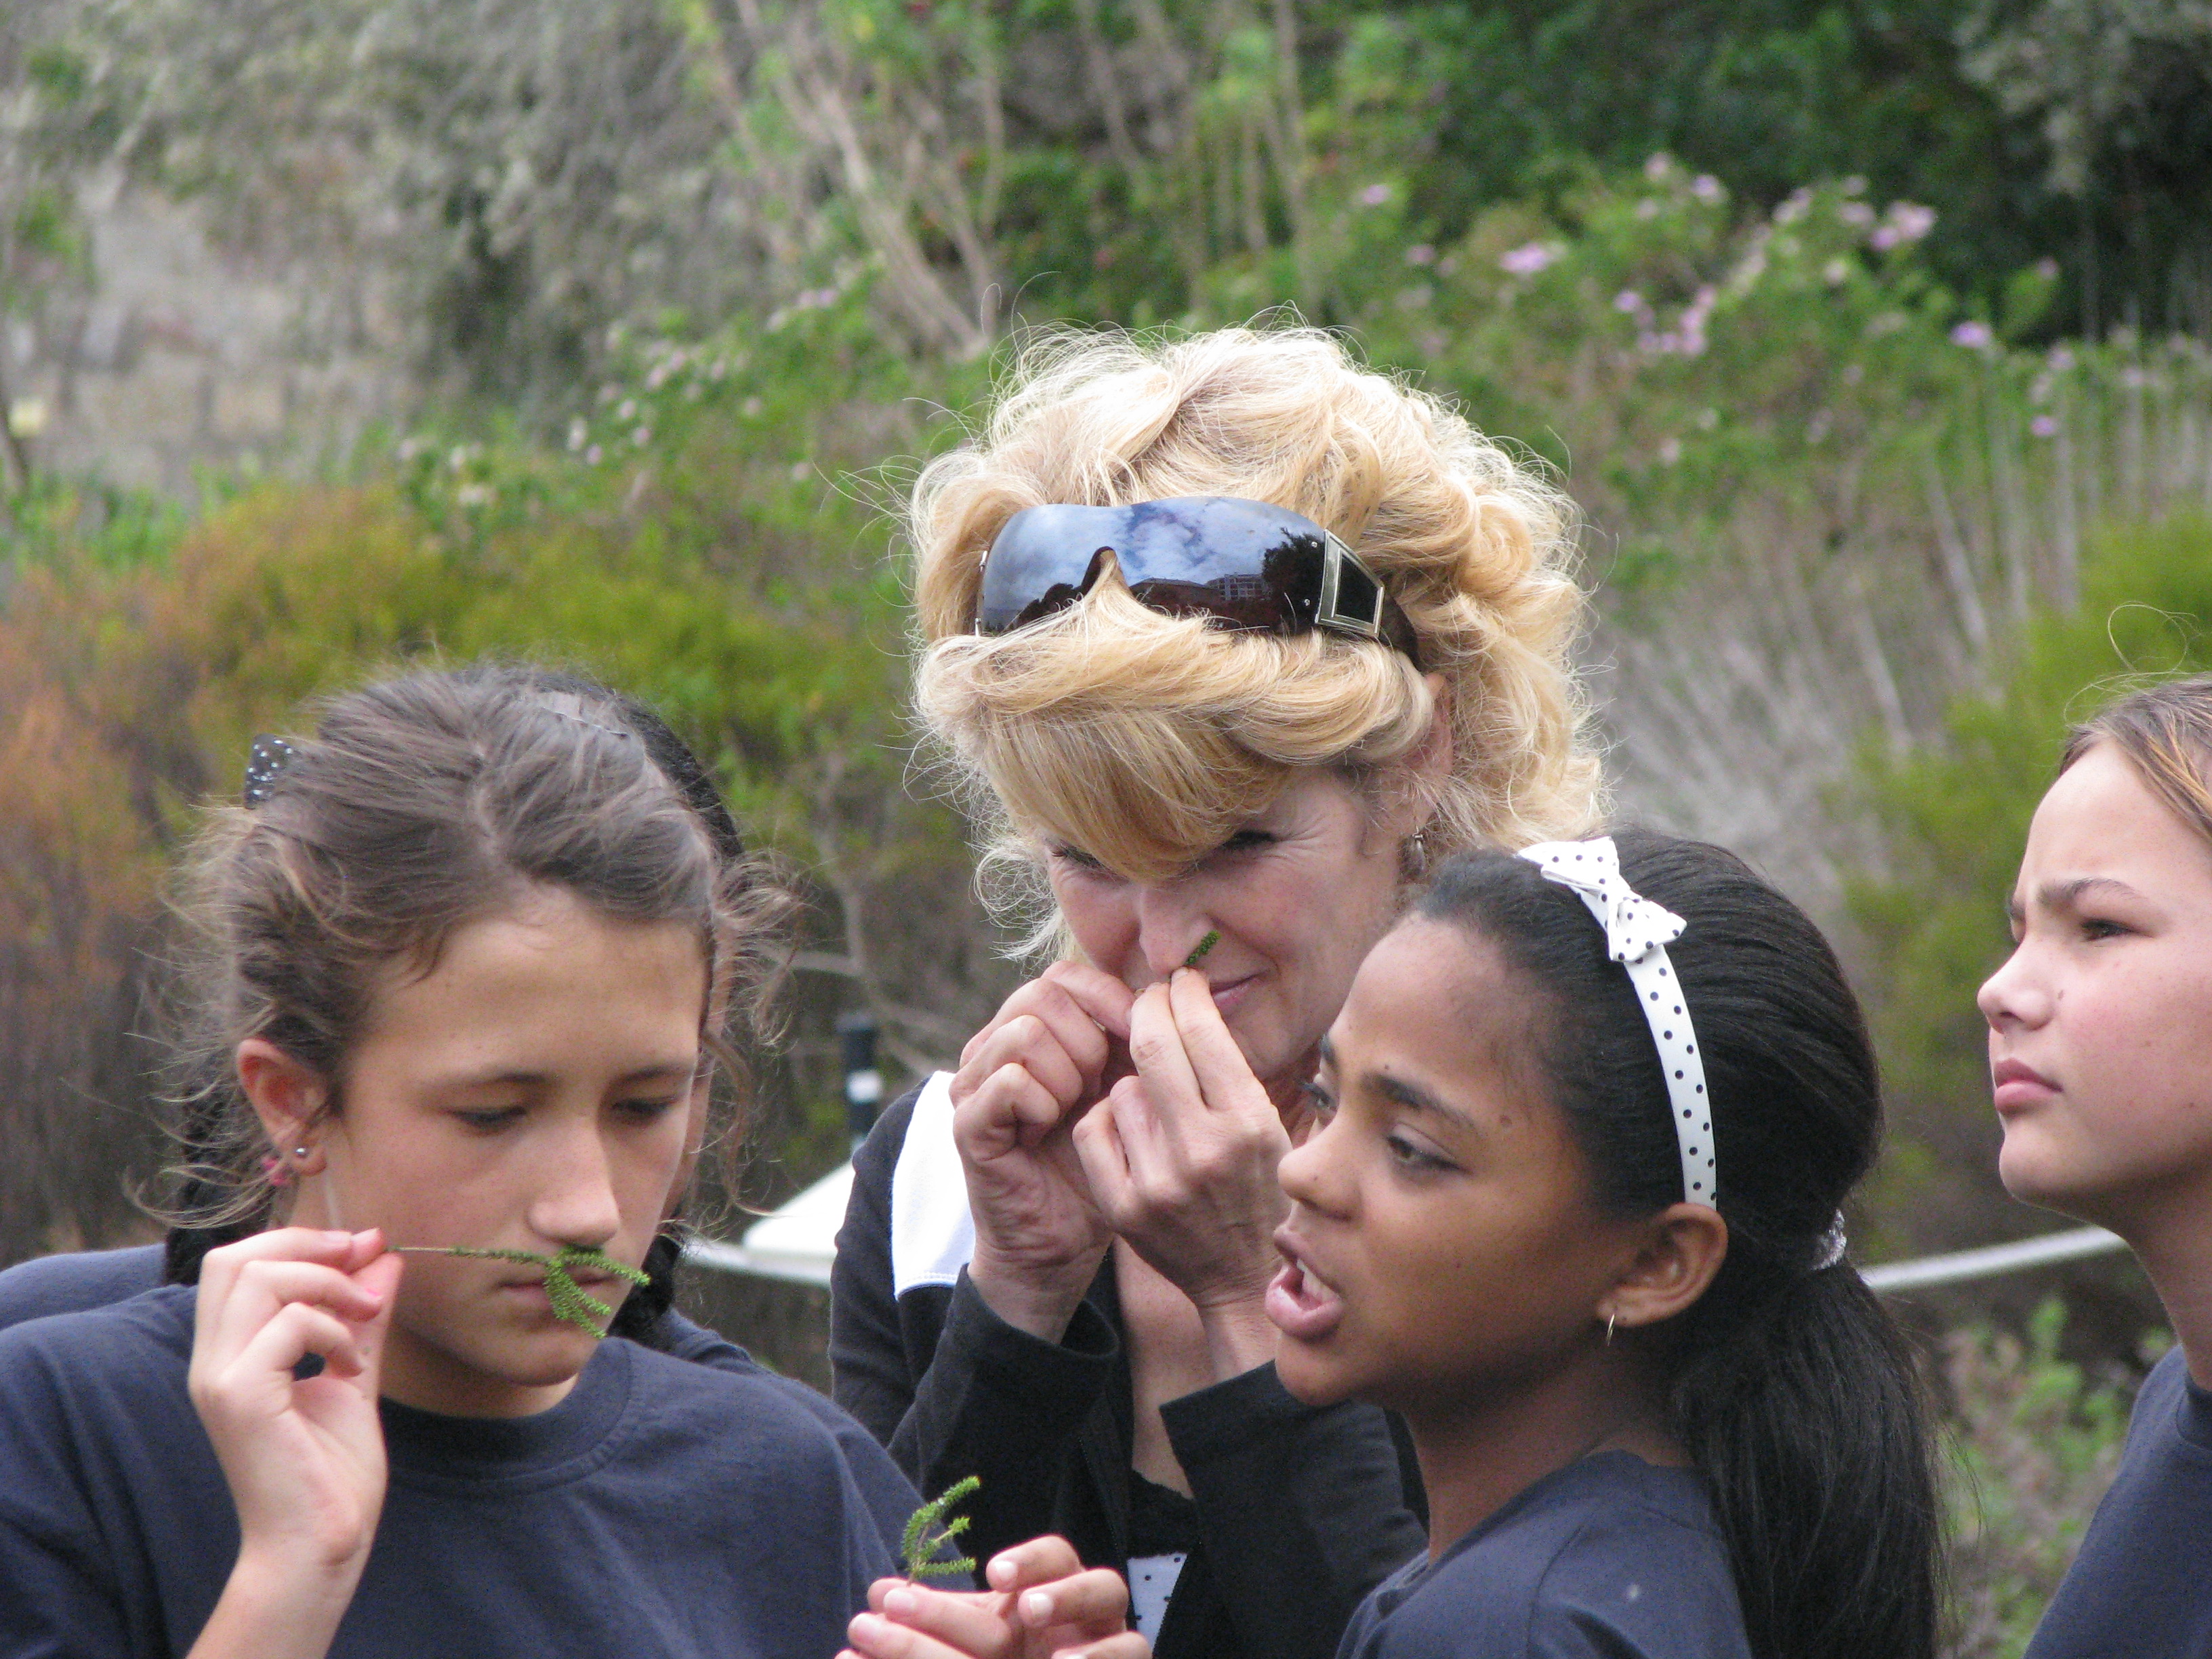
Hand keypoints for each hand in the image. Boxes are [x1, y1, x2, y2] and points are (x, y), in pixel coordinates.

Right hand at [189, 1228, 399, 1585]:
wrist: (323, 1542)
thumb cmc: (332, 1472)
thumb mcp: (354, 1372)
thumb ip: (363, 1317)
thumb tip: (383, 1257)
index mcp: (229, 1354)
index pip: (237, 1264)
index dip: (300, 1240)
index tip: (363, 1246)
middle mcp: (212, 1362)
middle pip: (235, 1259)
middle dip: (307, 1244)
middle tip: (362, 1260)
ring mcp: (221, 1378)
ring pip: (257, 1278)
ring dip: (326, 1283)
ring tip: (364, 1317)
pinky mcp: (241, 1397)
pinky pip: (286, 1324)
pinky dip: (332, 1330)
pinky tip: (350, 1367)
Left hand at [843, 1536, 1149, 1658]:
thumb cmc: (1007, 1656)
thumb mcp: (972, 1637)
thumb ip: (938, 1617)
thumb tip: (877, 1593)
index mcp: (1056, 1593)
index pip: (1056, 1559)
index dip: (1032, 1561)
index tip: (994, 1574)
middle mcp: (1094, 1623)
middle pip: (1090, 1591)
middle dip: (1059, 1597)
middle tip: (1022, 1609)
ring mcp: (1111, 1655)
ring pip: (1130, 1641)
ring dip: (1089, 1635)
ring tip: (1052, 1646)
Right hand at [951, 963, 1134, 1338]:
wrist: (1062, 1238)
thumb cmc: (1100, 1161)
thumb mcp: (1123, 1090)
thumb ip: (1131, 1041)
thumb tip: (1169, 991)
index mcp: (1031, 1028)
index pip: (1065, 975)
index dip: (1108, 999)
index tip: (1139, 1039)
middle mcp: (993, 1045)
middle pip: (1043, 994)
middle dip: (1088, 1039)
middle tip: (1096, 1087)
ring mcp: (974, 1080)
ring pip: (1026, 1033)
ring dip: (1066, 1073)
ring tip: (1071, 1110)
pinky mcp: (967, 1120)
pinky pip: (1011, 1081)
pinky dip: (1043, 1104)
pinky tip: (1048, 1132)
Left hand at [1074, 970, 1290, 1315]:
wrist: (1245, 1278)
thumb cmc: (1264, 1190)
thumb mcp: (1275, 1129)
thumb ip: (1237, 1073)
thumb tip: (1199, 1005)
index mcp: (1250, 1124)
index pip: (1202, 1032)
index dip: (1185, 993)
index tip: (1180, 981)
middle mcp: (1204, 1150)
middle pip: (1152, 1047)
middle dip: (1147, 1009)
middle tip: (1149, 998)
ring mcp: (1159, 1182)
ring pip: (1121, 1089)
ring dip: (1135, 1082)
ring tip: (1157, 1099)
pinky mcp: (1123, 1207)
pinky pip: (1096, 1128)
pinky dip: (1109, 1119)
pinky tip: (1131, 1129)